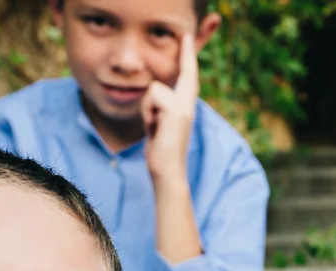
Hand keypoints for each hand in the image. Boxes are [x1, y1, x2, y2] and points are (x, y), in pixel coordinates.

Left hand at [141, 32, 197, 184]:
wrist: (168, 171)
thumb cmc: (161, 152)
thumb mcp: (160, 125)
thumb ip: (160, 109)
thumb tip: (153, 94)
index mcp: (185, 107)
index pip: (188, 78)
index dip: (187, 58)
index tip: (187, 39)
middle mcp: (188, 104)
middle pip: (186, 72)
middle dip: (187, 53)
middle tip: (187, 35)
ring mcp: (184, 107)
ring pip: (154, 89)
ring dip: (147, 108)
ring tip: (153, 126)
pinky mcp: (175, 110)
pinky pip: (151, 96)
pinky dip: (147, 113)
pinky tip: (153, 128)